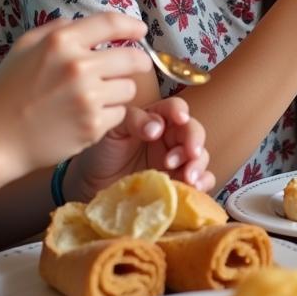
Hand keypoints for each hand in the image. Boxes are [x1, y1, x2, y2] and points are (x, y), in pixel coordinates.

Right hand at [0, 13, 151, 179]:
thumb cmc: (5, 94)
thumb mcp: (23, 49)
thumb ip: (55, 30)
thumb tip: (82, 23)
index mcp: (61, 42)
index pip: (111, 23)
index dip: (132, 25)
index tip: (140, 31)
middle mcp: (78, 67)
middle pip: (133, 58)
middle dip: (138, 62)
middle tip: (135, 66)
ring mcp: (88, 98)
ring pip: (129, 88)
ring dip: (118, 92)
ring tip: (96, 97)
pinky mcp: (93, 126)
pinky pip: (119, 114)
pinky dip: (108, 115)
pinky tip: (87, 117)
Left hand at [70, 96, 213, 200]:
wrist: (92, 186)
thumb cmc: (102, 153)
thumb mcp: (113, 131)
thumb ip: (133, 121)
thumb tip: (156, 127)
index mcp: (157, 119)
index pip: (175, 108)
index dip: (180, 111)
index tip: (179, 119)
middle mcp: (171, 138)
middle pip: (193, 131)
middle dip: (194, 141)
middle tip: (189, 154)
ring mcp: (178, 161)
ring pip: (200, 156)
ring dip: (198, 164)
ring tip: (187, 176)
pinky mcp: (180, 182)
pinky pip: (202, 180)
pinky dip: (204, 182)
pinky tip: (196, 186)